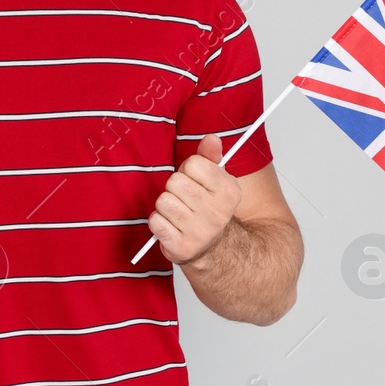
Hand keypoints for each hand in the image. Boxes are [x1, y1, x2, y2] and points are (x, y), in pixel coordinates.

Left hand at [148, 134, 241, 266]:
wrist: (212, 248)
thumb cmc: (207, 206)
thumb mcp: (215, 180)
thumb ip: (210, 157)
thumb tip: (211, 138)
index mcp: (229, 191)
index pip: (193, 163)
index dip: (188, 170)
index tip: (195, 182)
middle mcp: (217, 213)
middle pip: (175, 181)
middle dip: (174, 188)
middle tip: (185, 200)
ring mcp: (200, 232)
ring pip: (163, 201)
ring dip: (165, 206)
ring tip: (178, 214)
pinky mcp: (181, 247)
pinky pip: (155, 221)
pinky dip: (158, 222)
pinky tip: (171, 226)